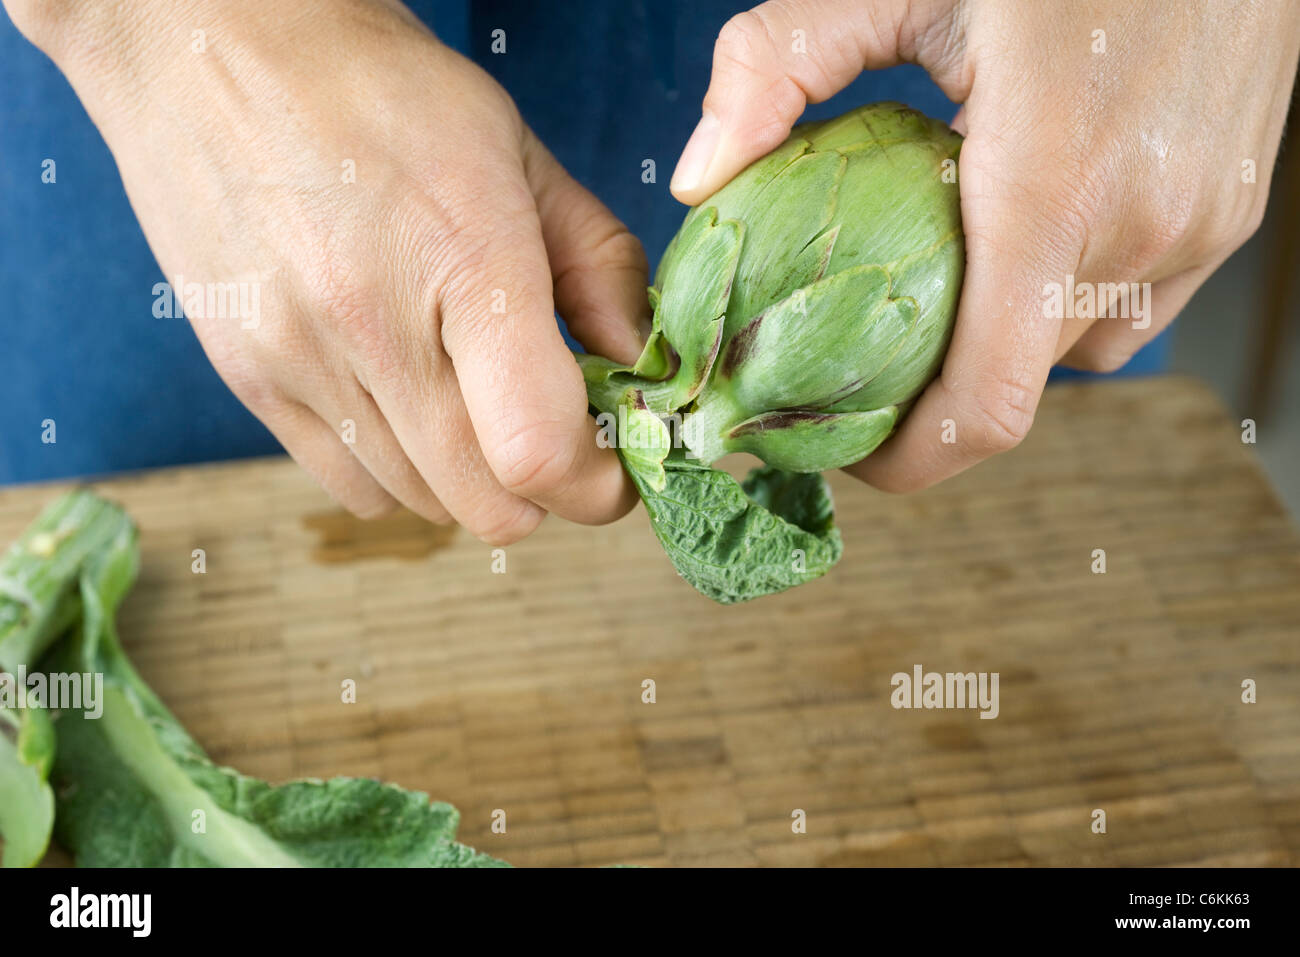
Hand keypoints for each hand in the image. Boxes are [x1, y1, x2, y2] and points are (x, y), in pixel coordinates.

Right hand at [10, 0, 645, 541]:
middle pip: (486, 506)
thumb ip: (599, 265)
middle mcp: (374, 327)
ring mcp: (301, 362)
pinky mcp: (249, 380)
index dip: (597, 485)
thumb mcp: (520, 153)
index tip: (615, 468)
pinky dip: (402, 474)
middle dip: (546, 492)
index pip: (539, 449)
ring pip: (422, 506)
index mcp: (467, 261)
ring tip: (478, 406)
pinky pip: (352, 489)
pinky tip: (410, 406)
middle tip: (557, 437)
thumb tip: (640, 362)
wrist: (211, 46)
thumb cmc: (380, 91)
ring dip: (472, 481)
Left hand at [671, 0, 1299, 490]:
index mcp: (1051, 186)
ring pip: (1078, 350)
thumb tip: (700, 177)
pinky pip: (1133, 306)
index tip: (844, 449)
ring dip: (1003, 341)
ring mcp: (1202, 225)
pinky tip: (1024, 238)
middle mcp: (1141, 227)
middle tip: (863, 349)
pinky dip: (1066, 300)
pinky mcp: (1232, 211)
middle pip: (1016, 383)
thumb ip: (778, 66)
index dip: (906, 460)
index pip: (986, 408)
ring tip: (945, 282)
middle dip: (932, 389)